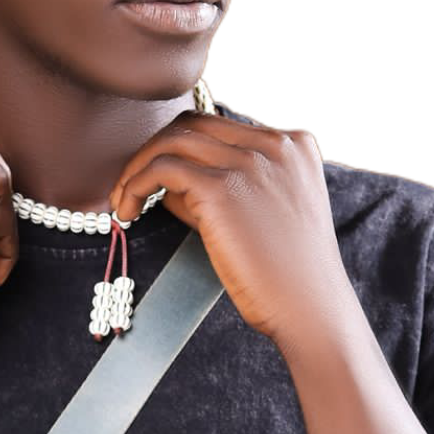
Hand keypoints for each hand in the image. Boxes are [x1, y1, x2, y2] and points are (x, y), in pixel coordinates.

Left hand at [110, 110, 359, 356]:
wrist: (309, 309)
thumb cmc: (285, 272)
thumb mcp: (265, 211)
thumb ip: (224, 185)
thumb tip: (164, 182)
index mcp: (293, 143)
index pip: (220, 127)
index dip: (183, 151)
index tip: (160, 181)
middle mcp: (275, 143)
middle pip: (193, 124)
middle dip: (154, 150)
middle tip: (131, 186)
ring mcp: (249, 161)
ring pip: (172, 141)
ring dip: (137, 168)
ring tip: (123, 202)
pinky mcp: (221, 188)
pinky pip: (160, 169)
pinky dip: (134, 185)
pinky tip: (127, 213)